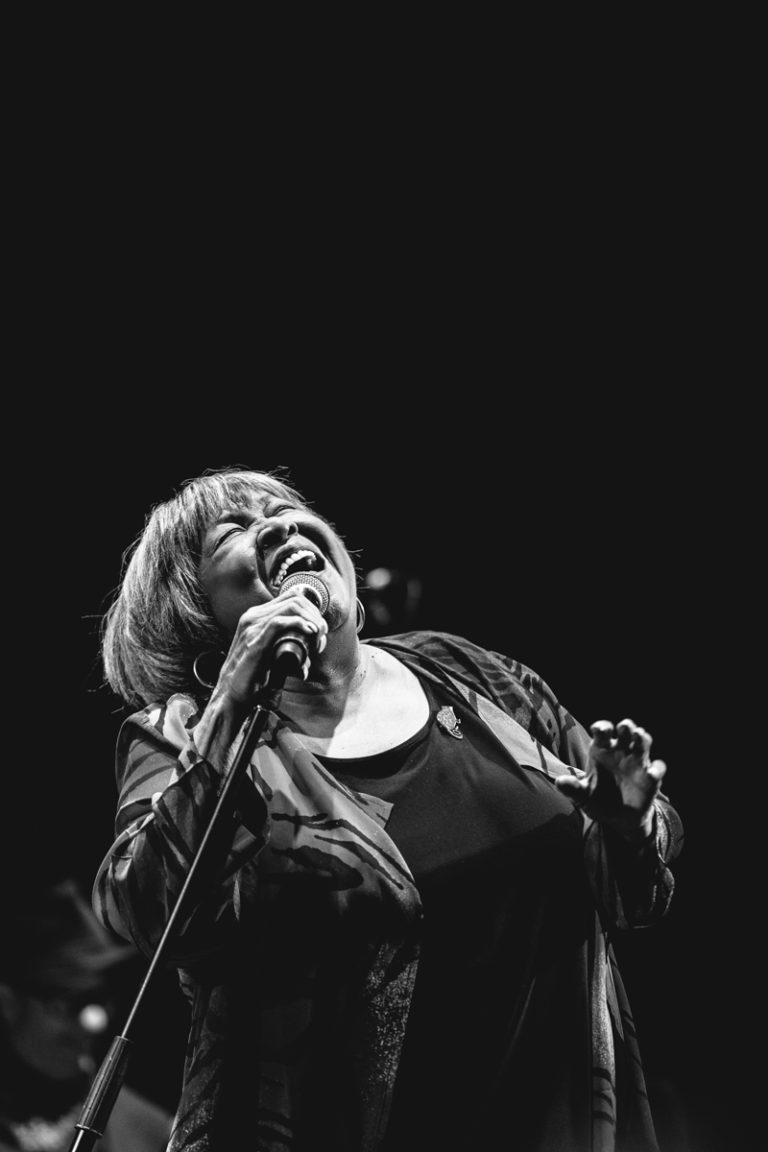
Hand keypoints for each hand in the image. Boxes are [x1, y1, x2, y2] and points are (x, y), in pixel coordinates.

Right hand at [215, 589, 327, 705]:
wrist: (231, 694)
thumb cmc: (250, 678)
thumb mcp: (269, 657)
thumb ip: (285, 654)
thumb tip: (307, 663)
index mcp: (256, 617)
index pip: (291, 598)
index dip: (311, 610)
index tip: (319, 631)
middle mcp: (253, 617)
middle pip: (295, 599)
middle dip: (315, 615)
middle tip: (321, 637)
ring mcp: (252, 628)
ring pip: (291, 606)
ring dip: (311, 619)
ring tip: (318, 638)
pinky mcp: (254, 642)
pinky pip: (279, 623)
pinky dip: (300, 624)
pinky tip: (310, 632)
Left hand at [555, 718, 666, 842]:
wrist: (618, 820)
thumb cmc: (598, 800)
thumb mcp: (583, 796)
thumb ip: (573, 789)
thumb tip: (559, 782)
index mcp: (602, 750)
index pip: (602, 731)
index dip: (602, 727)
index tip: (600, 729)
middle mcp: (620, 751)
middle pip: (625, 731)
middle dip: (626, 726)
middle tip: (624, 727)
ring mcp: (637, 762)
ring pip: (643, 742)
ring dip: (643, 737)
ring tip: (640, 736)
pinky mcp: (651, 777)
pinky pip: (657, 768)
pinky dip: (656, 768)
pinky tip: (651, 773)